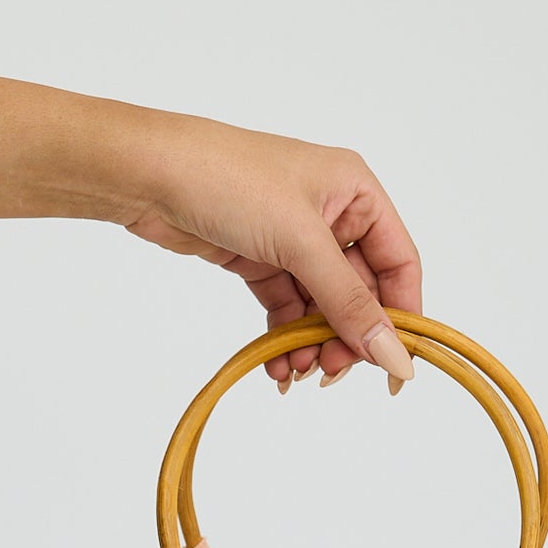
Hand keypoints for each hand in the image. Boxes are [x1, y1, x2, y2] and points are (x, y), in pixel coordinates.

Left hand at [106, 112, 420, 389]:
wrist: (145, 174)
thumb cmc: (228, 180)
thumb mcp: (300, 242)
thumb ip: (348, 302)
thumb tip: (392, 353)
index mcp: (356, 191)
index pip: (399, 263)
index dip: (402, 316)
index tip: (395, 367)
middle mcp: (330, 212)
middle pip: (360, 291)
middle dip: (348, 336)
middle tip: (331, 373)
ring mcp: (292, 237)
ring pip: (320, 305)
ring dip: (313, 343)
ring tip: (297, 371)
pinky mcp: (258, 257)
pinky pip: (286, 307)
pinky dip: (284, 336)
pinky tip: (276, 365)